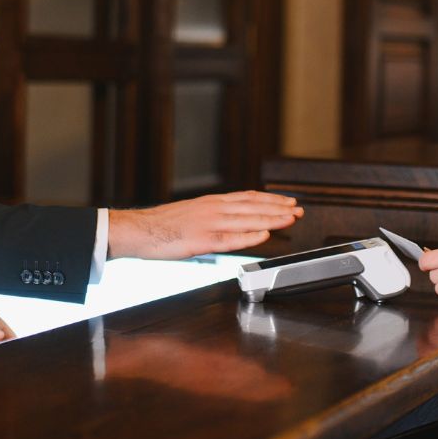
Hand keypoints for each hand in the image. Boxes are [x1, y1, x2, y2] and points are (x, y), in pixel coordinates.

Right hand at [109, 190, 302, 259]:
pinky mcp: (201, 240)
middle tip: (299, 210)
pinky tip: (264, 236)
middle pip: (253, 207)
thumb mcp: (192, 213)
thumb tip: (234, 220)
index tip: (289, 202)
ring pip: (247, 220)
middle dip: (279, 208)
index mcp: (212, 202)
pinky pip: (230, 239)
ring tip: (290, 219)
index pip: (248, 198)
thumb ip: (214, 216)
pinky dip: (249, 236)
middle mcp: (213, 209)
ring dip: (271, 219)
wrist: (138, 230)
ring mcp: (208, 224)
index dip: (271, 199)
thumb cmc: (163, 226)